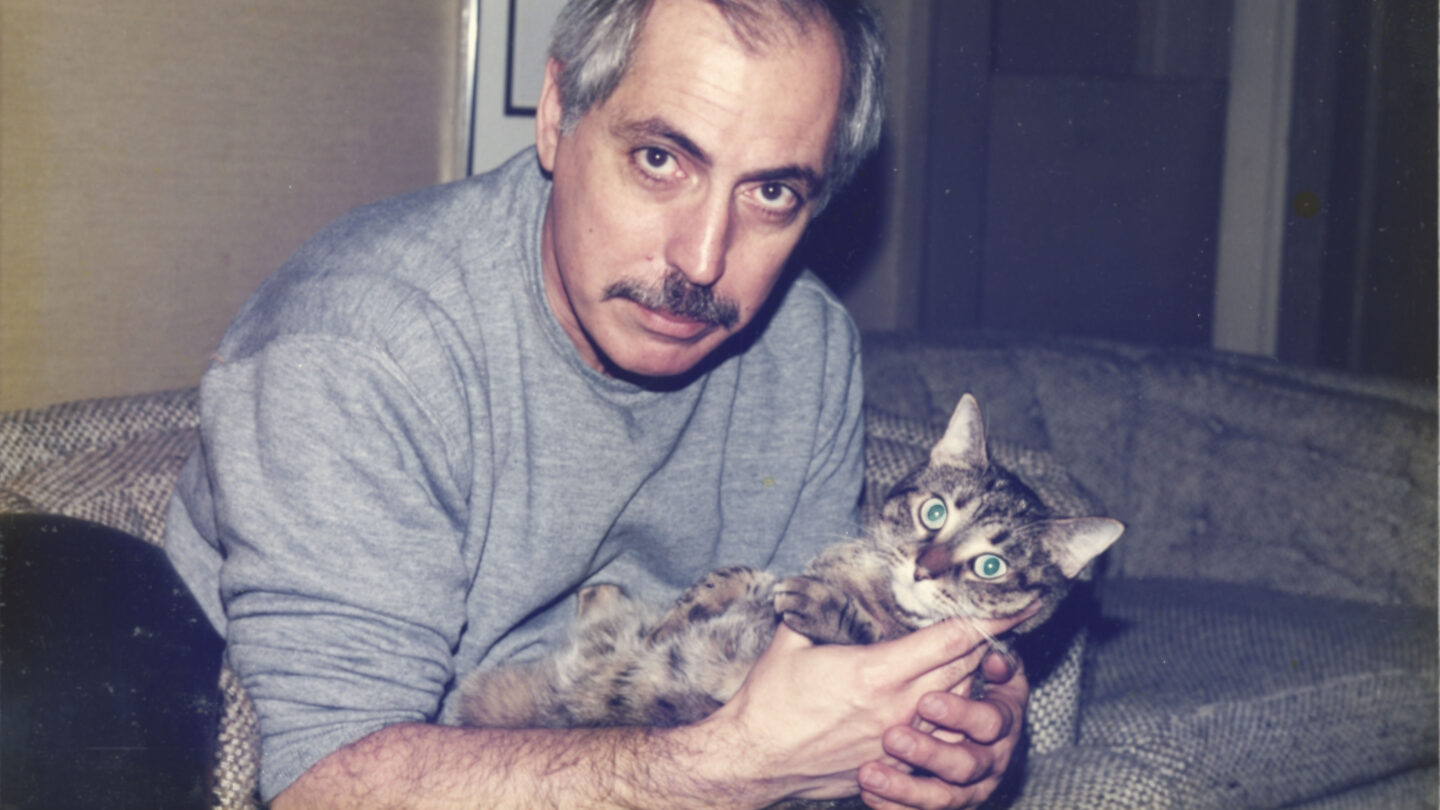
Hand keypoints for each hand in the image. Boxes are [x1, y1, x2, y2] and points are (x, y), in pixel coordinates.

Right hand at [704, 614, 1029, 805]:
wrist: (754, 760)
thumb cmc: (769, 700)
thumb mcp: (792, 640)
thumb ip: (821, 606)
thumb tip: (831, 576)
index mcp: (878, 672)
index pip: (951, 639)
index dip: (988, 619)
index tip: (1016, 603)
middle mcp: (898, 708)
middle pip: (965, 669)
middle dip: (980, 643)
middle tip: (987, 622)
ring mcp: (899, 741)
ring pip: (958, 704)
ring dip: (966, 678)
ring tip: (965, 658)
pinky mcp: (893, 764)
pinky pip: (939, 737)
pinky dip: (947, 715)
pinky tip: (939, 700)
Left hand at [857, 650, 1028, 809]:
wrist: (984, 735)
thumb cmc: (980, 691)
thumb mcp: (997, 671)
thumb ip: (997, 661)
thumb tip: (996, 658)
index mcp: (1004, 725)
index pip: (989, 722)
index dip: (961, 713)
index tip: (926, 702)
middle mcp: (992, 763)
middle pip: (965, 765)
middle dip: (928, 753)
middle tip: (892, 738)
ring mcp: (970, 791)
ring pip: (942, 797)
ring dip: (904, 788)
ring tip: (869, 774)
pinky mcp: (948, 807)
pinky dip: (895, 808)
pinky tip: (870, 795)